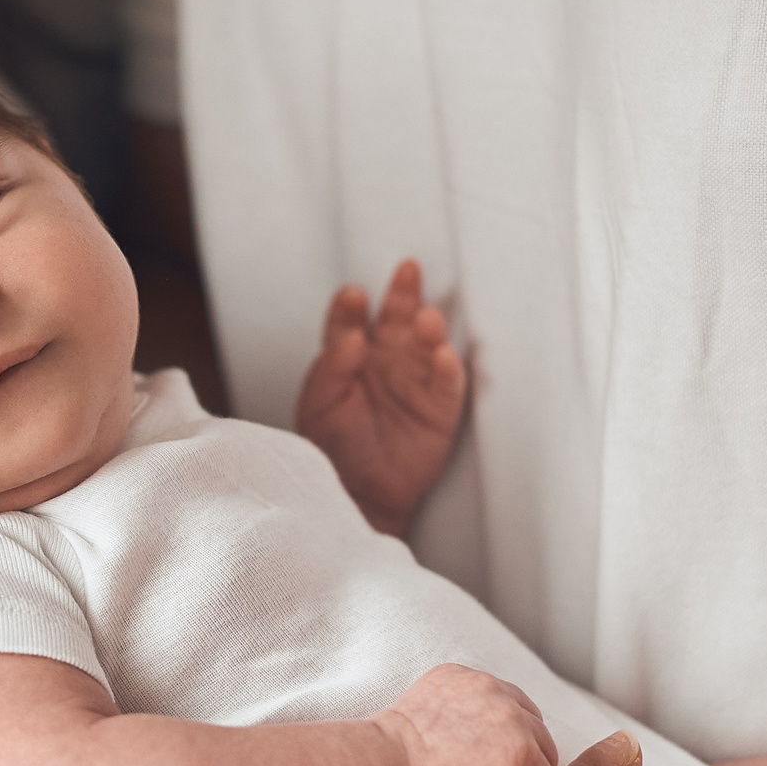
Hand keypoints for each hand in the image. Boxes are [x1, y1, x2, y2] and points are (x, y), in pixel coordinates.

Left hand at [296, 259, 467, 535]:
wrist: (357, 494)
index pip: (351, 321)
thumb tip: (353, 337)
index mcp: (350, 356)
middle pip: (396, 320)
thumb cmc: (331, 447)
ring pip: (427, 344)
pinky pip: (448, 383)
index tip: (354, 296)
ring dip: (429, 329)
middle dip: (403, 295)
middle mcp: (386, 361)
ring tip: (426, 319)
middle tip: (407, 271)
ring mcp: (414, 382)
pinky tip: (442, 355)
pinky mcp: (440, 408)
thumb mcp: (319, 405)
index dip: (352, 308)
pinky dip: (447, 368)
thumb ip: (332, 369)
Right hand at [377, 664, 562, 765]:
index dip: (499, 747)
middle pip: (537, 734)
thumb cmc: (386, 765)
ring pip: (544, 765)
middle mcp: (495, 692)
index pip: (511, 709)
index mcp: (466, 680)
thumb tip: (474, 746)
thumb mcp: (419, 720)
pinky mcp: (524, 761)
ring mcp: (514, 725)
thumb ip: (455, 718)